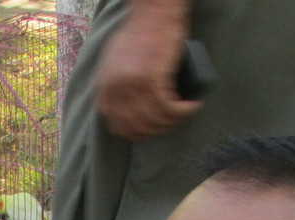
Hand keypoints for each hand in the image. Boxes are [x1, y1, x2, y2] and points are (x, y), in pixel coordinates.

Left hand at [93, 6, 202, 140]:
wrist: (152, 11)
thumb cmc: (139, 31)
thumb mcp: (113, 61)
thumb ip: (113, 83)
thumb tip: (122, 102)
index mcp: (103, 87)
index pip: (115, 124)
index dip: (133, 132)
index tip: (148, 130)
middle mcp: (115, 90)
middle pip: (135, 127)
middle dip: (155, 131)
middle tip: (170, 124)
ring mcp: (133, 86)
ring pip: (153, 120)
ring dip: (172, 121)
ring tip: (183, 114)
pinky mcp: (153, 79)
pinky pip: (168, 108)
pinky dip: (181, 111)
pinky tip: (190, 107)